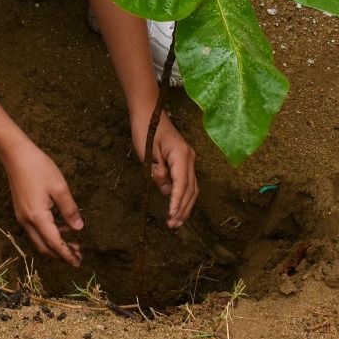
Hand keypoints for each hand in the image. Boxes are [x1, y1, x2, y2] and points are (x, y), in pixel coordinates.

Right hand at [2, 146, 83, 265]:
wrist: (15, 156)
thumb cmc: (39, 168)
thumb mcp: (60, 188)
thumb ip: (70, 210)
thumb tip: (79, 228)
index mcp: (37, 217)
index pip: (54, 243)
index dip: (67, 255)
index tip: (78, 263)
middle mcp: (27, 221)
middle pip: (44, 247)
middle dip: (61, 254)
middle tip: (78, 256)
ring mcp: (22, 217)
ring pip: (39, 239)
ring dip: (55, 244)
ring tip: (74, 242)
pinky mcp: (21, 211)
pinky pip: (36, 230)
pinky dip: (49, 233)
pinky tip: (63, 226)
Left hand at [133, 112, 197, 228]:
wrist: (150, 113)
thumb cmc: (146, 130)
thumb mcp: (148, 153)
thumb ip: (158, 173)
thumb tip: (167, 192)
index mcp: (181, 155)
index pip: (182, 184)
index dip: (177, 202)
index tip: (171, 216)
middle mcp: (190, 158)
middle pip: (190, 189)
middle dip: (183, 209)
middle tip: (173, 226)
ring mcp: (189, 160)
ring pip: (192, 188)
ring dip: (185, 206)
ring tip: (177, 222)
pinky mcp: (185, 162)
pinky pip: (188, 183)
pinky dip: (184, 197)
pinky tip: (179, 208)